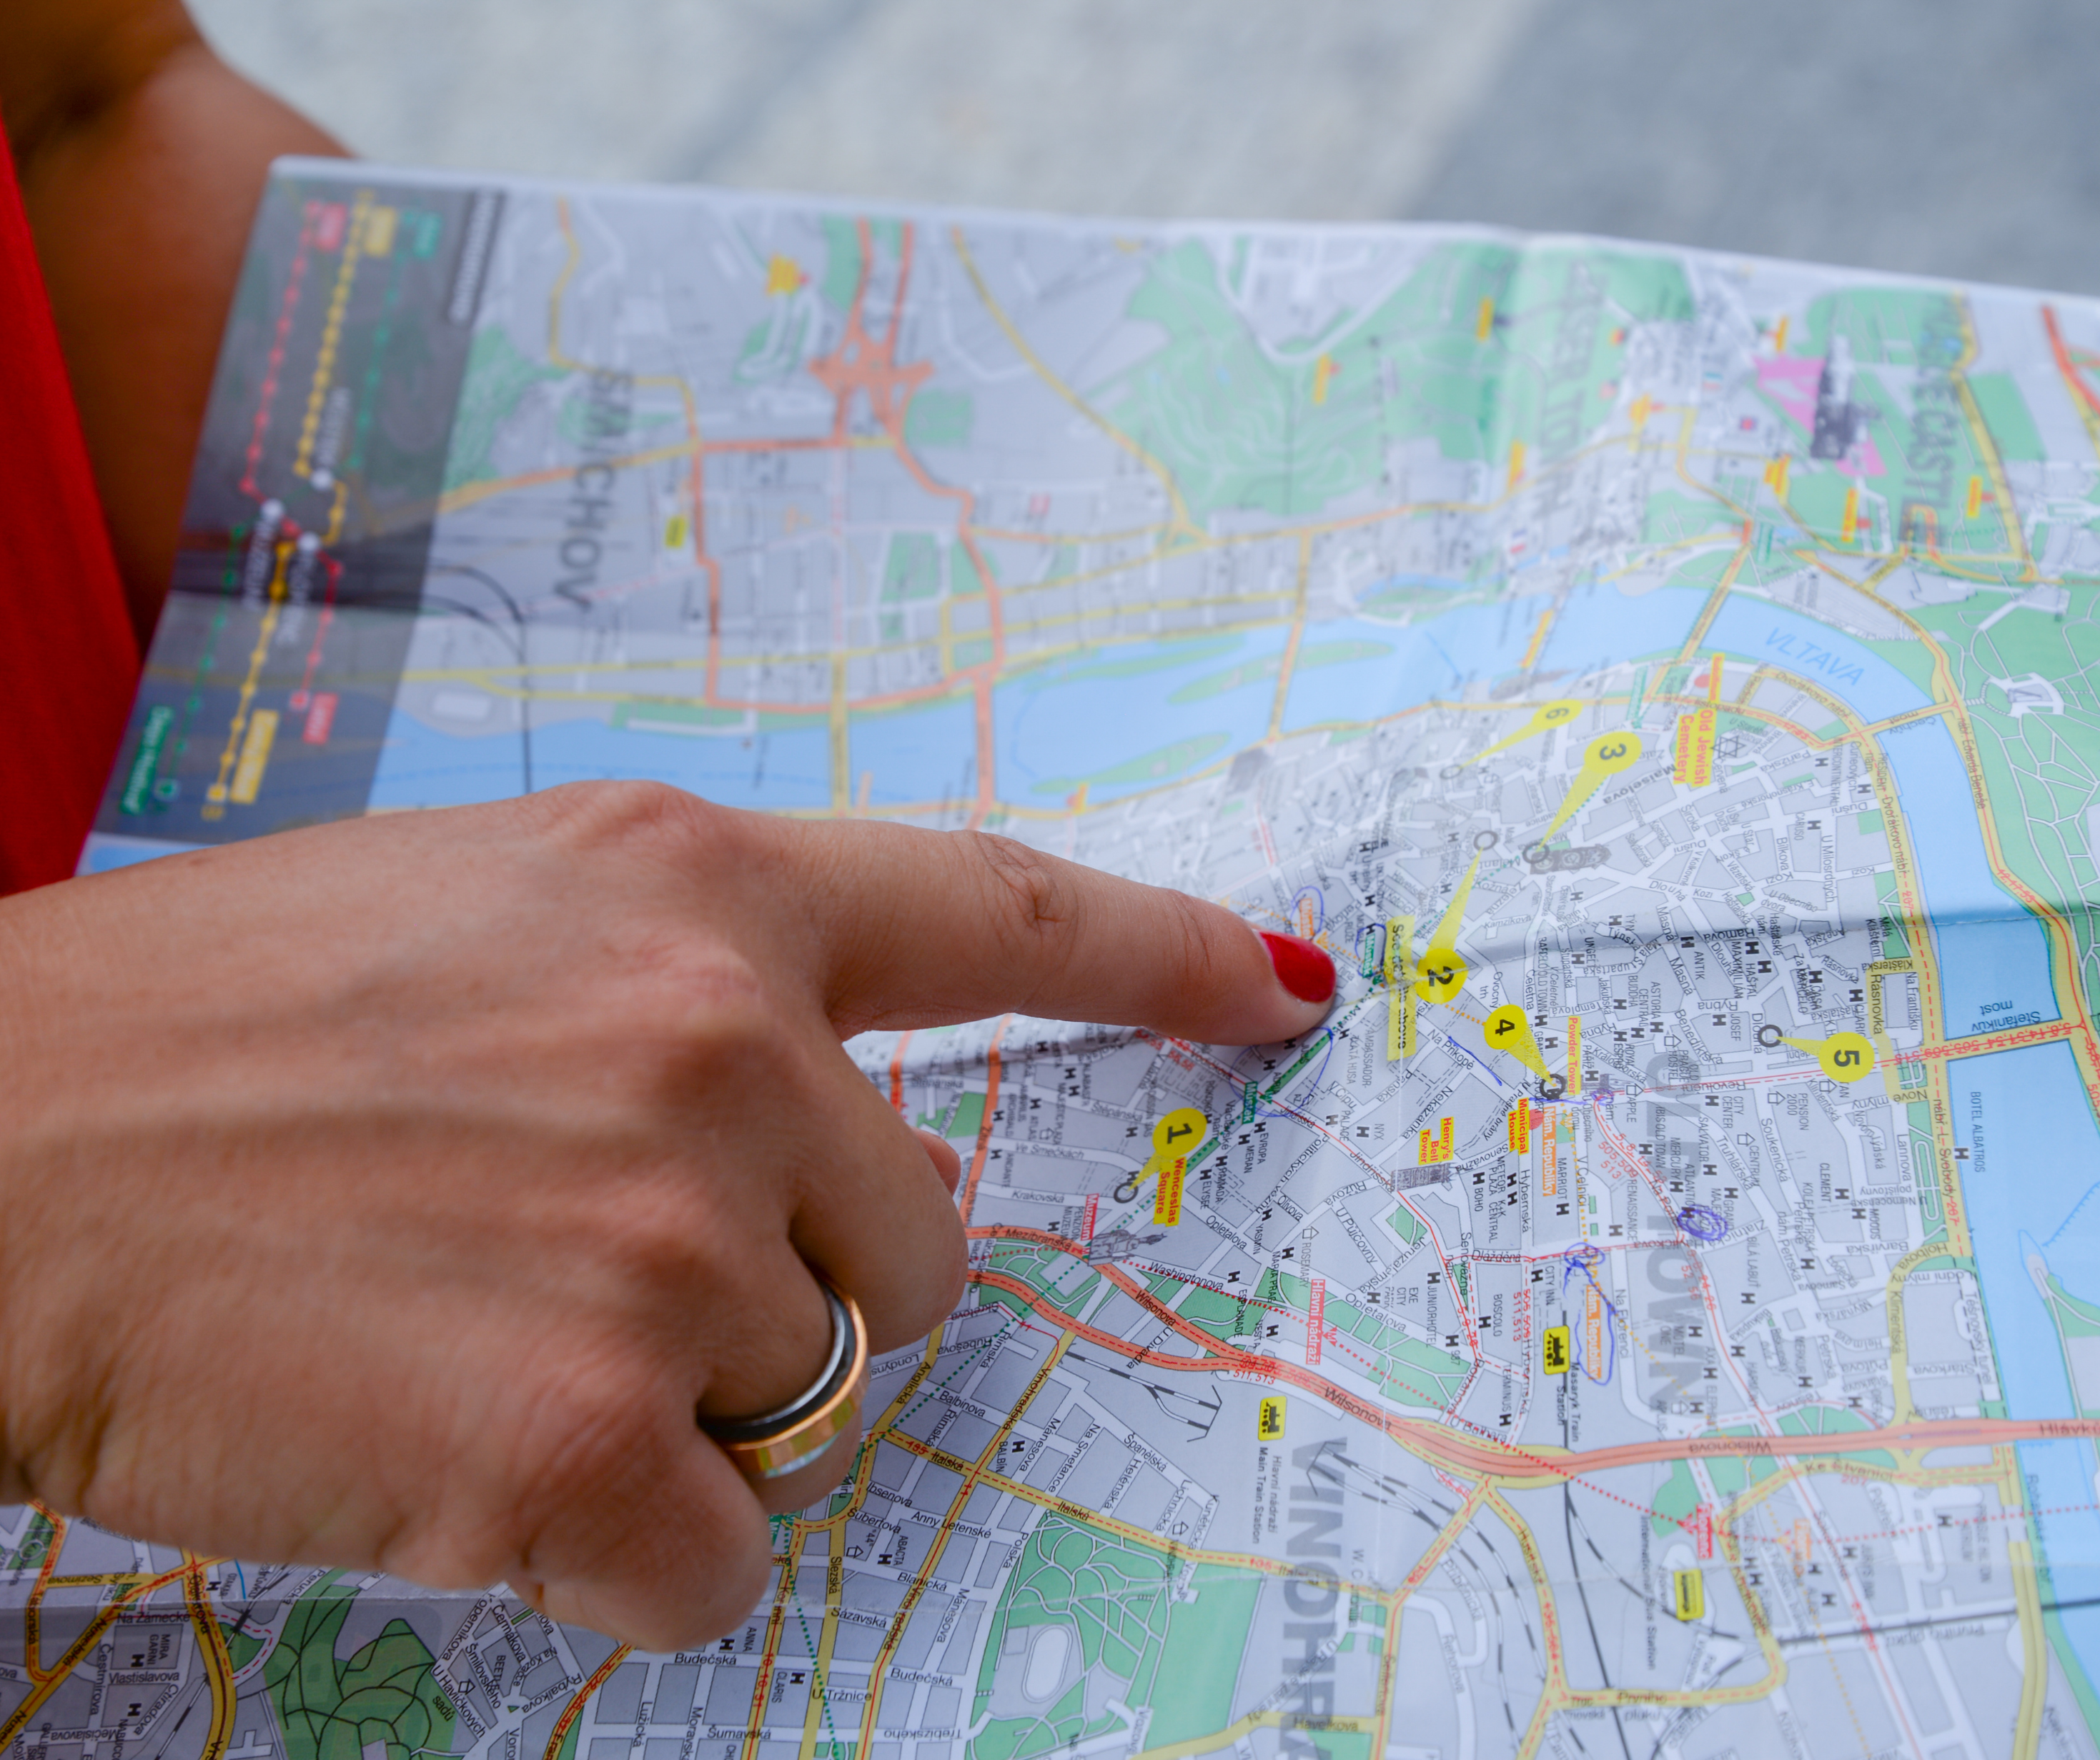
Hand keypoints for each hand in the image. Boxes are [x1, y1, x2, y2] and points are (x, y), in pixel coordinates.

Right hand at [0, 783, 1333, 1648]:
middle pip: (920, 1240)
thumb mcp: (478, 922)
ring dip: (681, 1407)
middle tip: (579, 1268)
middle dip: (797, 1285)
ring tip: (476, 1337)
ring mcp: (671, 1234)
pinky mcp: (599, 1436)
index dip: (1159, 955)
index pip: (998, 908)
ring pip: (813, 1398)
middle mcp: (718, 1036)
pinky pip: (719, 1558)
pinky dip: (614, 1554)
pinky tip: (459, 1466)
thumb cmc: (203, 1035)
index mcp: (691, 886)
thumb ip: (685, 994)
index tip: (1278, 990)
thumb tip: (832, 1129)